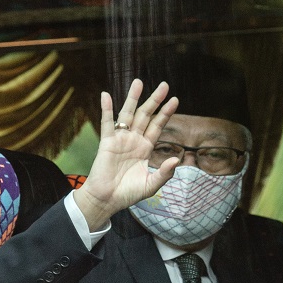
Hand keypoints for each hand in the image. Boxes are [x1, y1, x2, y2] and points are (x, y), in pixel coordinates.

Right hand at [73, 79, 178, 230]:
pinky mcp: (107, 142)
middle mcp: (134, 140)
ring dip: (133, 98)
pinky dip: (106, 109)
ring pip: (128, 114)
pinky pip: (107, 123)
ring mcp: (120, 139)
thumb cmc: (128, 194)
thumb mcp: (151, 185)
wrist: (107, 200)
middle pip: (146, 115)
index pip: (158, 126)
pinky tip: (106, 96)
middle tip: (164, 85)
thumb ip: (165, 173)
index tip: (175, 99)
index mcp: (145, 148)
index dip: (166, 113)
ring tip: (138, 82)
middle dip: (155, 100)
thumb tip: (177, 159)